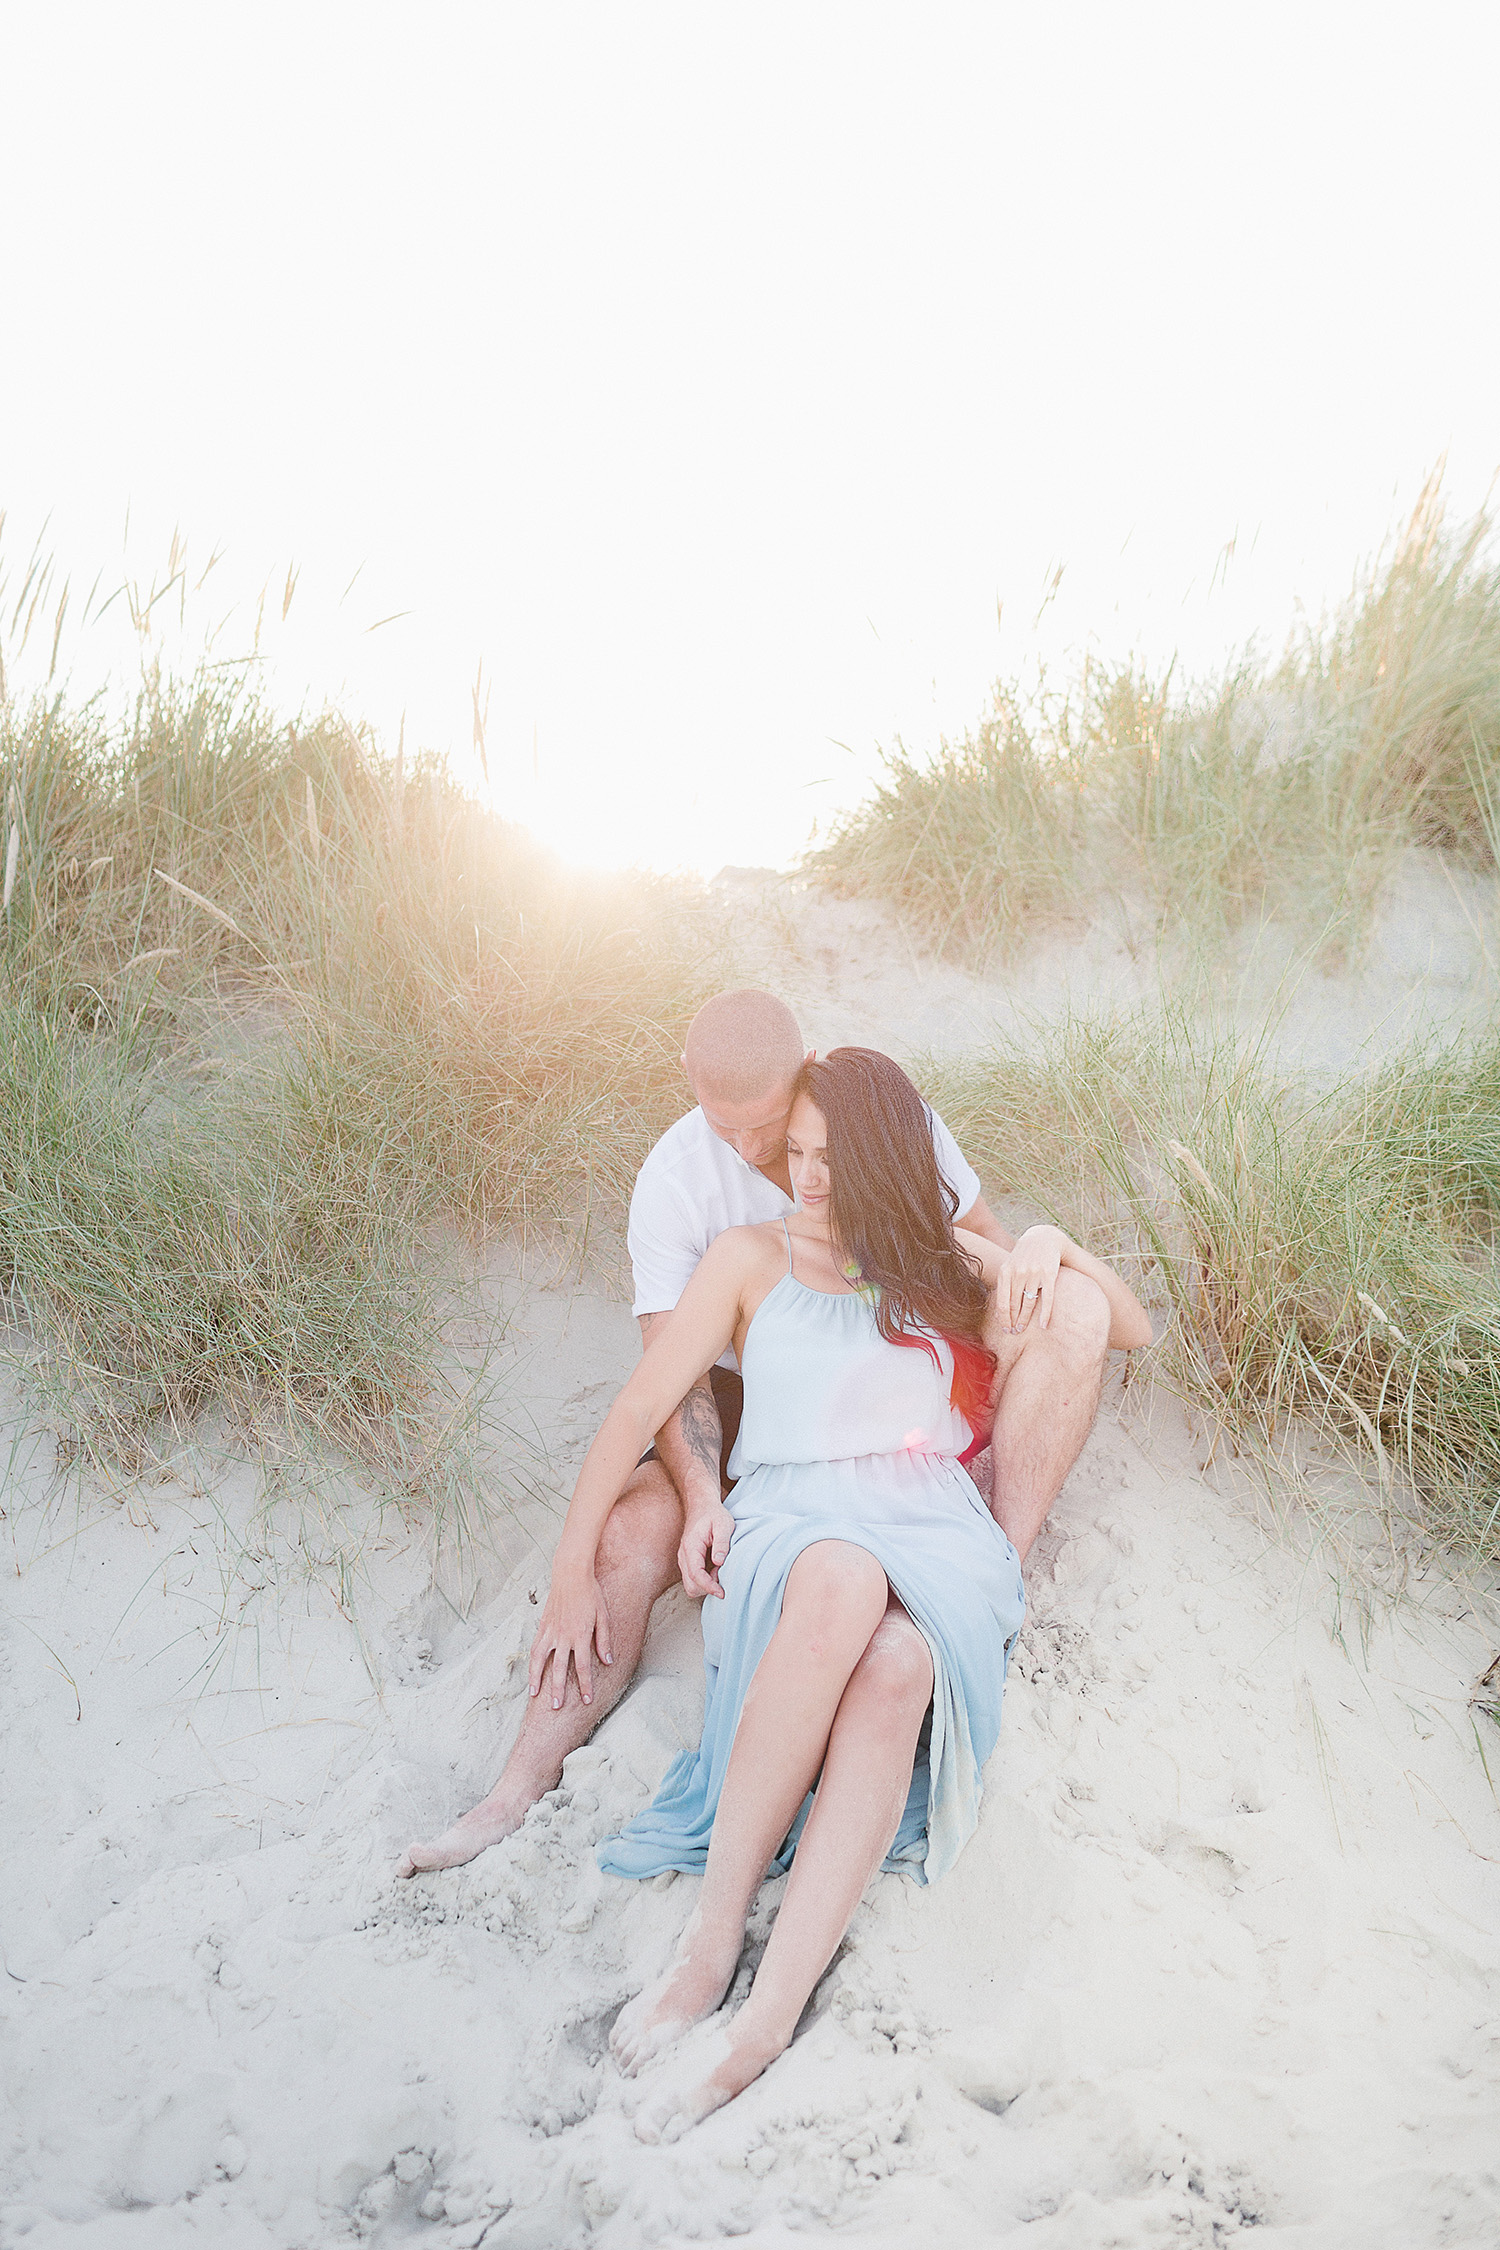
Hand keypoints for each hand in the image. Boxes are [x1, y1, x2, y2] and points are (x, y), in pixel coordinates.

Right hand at [527, 1566, 613, 1708]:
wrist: (571, 1574)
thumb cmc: (591, 1593)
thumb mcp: (604, 1616)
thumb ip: (604, 1640)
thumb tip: (608, 1661)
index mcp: (581, 1635)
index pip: (583, 1667)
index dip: (586, 1685)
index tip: (587, 1700)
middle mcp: (563, 1636)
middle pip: (559, 1669)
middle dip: (558, 1690)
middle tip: (557, 1707)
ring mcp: (551, 1631)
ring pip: (540, 1660)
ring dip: (537, 1678)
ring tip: (535, 1694)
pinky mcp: (543, 1625)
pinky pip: (536, 1647)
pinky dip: (533, 1661)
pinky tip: (532, 1671)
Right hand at [677, 1497, 734, 1598]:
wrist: (702, 1505)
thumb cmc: (714, 1514)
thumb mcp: (724, 1524)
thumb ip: (722, 1543)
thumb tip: (719, 1562)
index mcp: (691, 1546)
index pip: (695, 1575)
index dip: (708, 1587)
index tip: (722, 1592)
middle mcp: (683, 1555)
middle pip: (690, 1585)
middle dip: (706, 1588)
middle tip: (722, 1577)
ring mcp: (684, 1559)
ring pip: (690, 1584)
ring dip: (705, 1585)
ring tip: (719, 1571)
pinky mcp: (687, 1561)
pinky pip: (692, 1578)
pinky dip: (703, 1580)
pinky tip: (715, 1569)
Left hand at [996, 1225, 1066, 1333]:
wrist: (1043, 1237)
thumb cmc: (1024, 1256)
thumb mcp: (1010, 1265)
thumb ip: (1005, 1284)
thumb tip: (999, 1311)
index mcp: (1006, 1271)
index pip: (1001, 1301)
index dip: (1002, 1318)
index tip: (1004, 1330)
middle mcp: (1018, 1273)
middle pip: (1013, 1305)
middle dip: (1012, 1321)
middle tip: (1013, 1333)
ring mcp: (1034, 1273)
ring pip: (1028, 1304)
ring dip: (1024, 1320)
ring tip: (1022, 1329)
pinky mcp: (1049, 1274)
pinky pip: (1047, 1299)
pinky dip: (1045, 1314)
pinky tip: (1043, 1325)